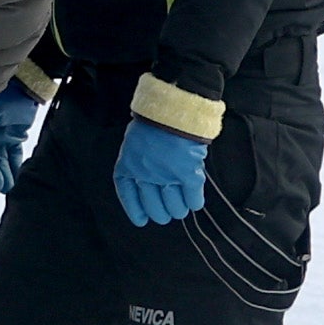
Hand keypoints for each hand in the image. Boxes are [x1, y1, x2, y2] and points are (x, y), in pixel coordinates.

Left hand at [113, 112, 214, 228]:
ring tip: (182, 205)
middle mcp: (146, 174)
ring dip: (179, 208)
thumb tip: (147, 179)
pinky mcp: (188, 173)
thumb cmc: (155, 118)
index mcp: (128, 164)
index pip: (128, 195)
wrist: (174, 104)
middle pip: (154, 208)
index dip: (135, 210)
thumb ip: (139, 160)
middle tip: (168, 212)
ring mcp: (167, 175)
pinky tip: (195, 201)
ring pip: (175, 208)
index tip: (142, 220)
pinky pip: (193, 198)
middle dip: (162, 213)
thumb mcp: (136, 140)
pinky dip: (195, 201)